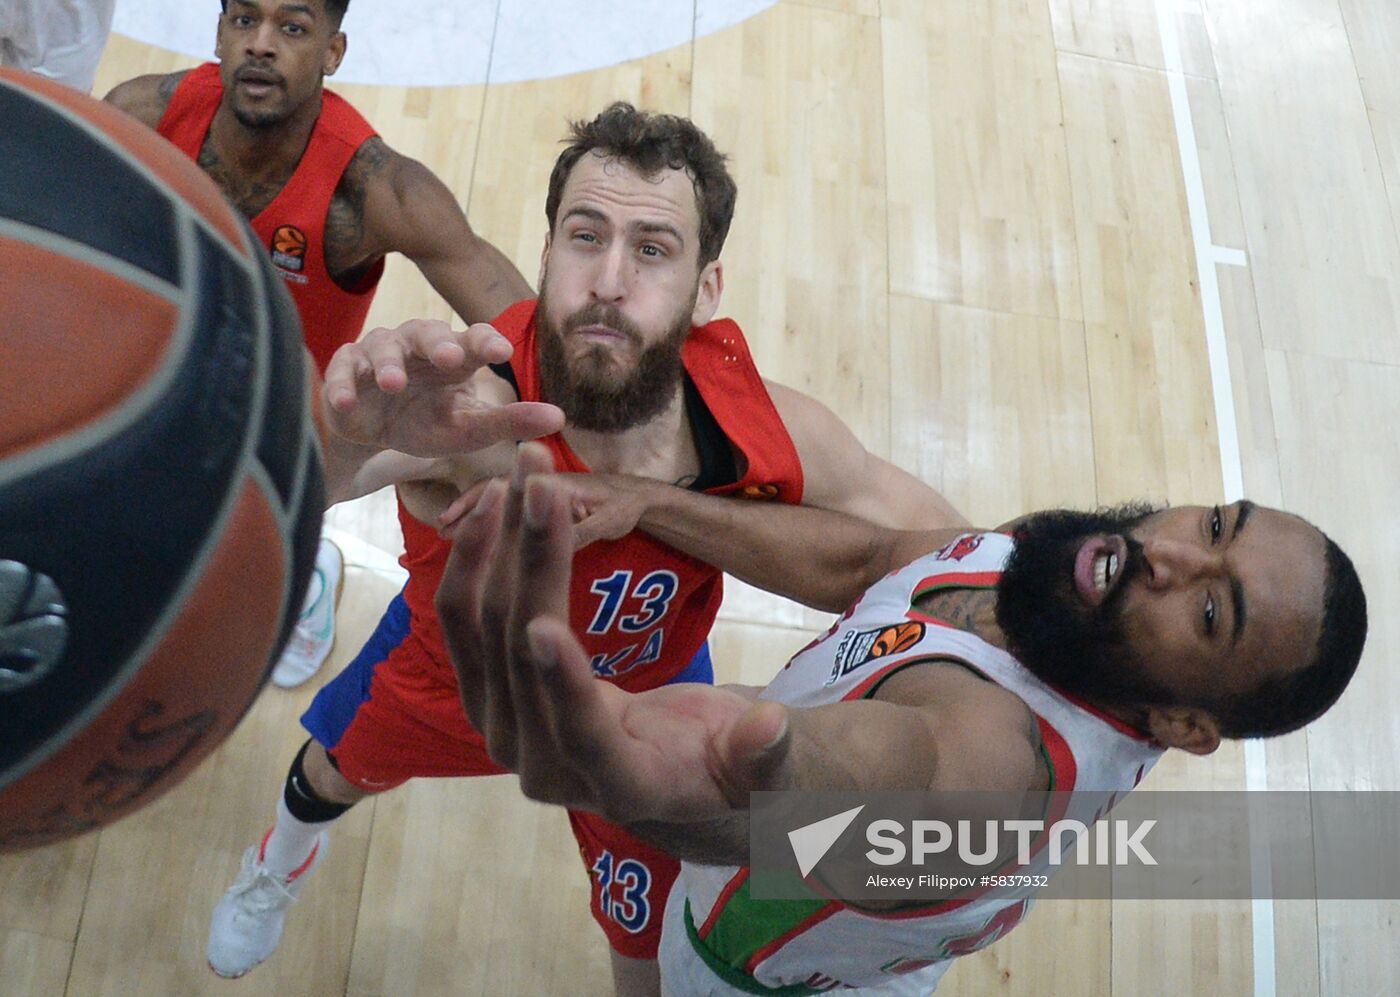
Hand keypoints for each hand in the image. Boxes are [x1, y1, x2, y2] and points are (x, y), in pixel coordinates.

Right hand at [322, 319, 563, 456]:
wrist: (375, 433)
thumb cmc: (428, 422)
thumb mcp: (469, 428)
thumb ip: (510, 421)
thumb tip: (560, 417)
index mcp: (454, 357)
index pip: (474, 339)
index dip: (486, 341)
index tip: (501, 352)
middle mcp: (417, 346)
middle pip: (427, 333)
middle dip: (437, 343)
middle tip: (449, 358)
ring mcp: (378, 353)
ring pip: (382, 346)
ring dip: (387, 364)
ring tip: (391, 383)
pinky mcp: (345, 370)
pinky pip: (342, 372)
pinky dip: (341, 386)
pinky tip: (345, 402)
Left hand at [435, 443, 793, 824]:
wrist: (670, 770)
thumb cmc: (724, 762)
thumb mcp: (756, 766)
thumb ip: (760, 752)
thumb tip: (770, 725)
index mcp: (615, 786)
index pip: (581, 733)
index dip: (565, 684)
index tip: (546, 628)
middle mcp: (541, 767)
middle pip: (523, 659)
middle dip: (534, 562)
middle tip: (545, 485)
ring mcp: (503, 730)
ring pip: (484, 629)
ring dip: (500, 542)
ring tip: (522, 472)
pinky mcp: (485, 693)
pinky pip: (463, 622)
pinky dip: (476, 558)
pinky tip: (491, 502)